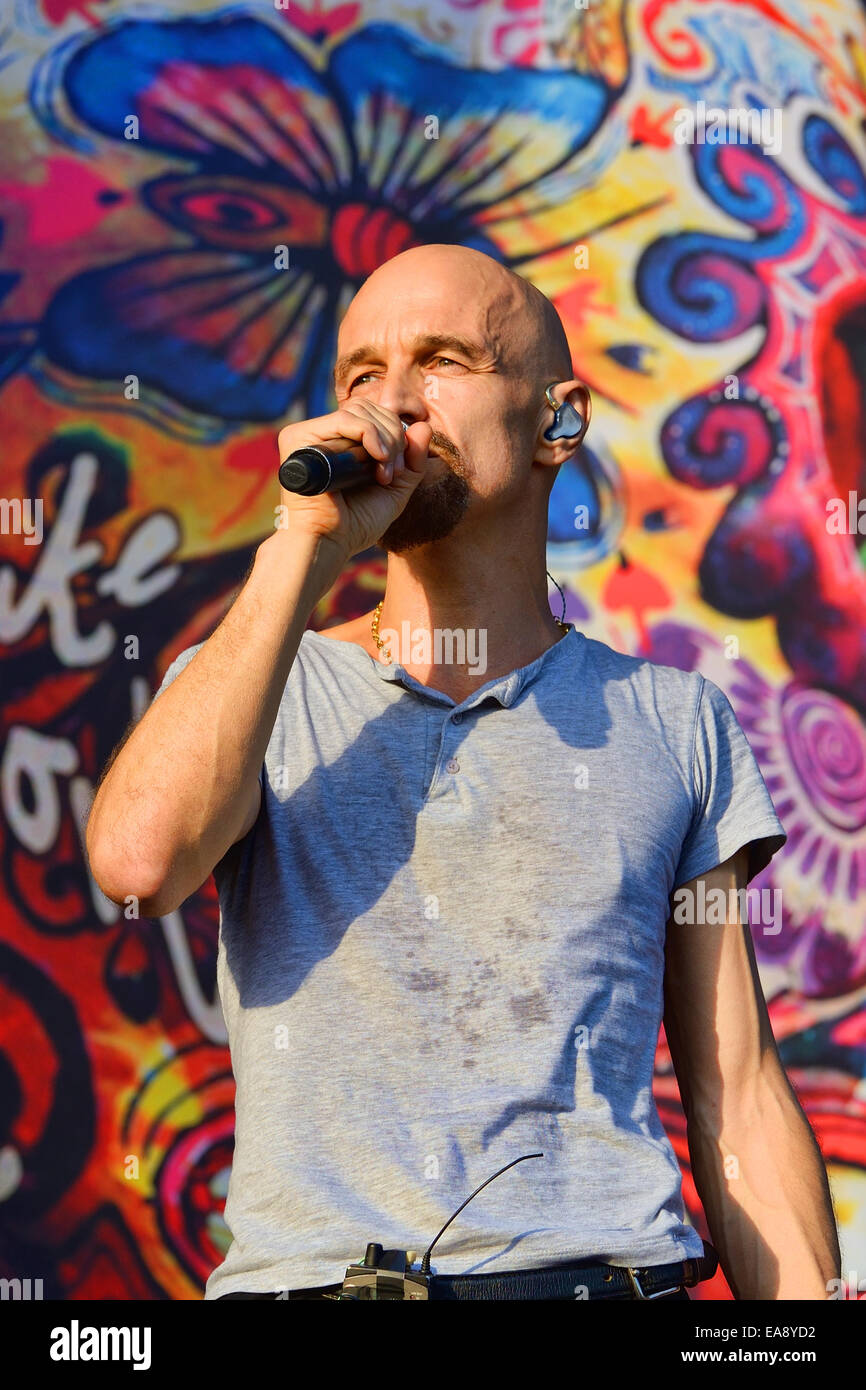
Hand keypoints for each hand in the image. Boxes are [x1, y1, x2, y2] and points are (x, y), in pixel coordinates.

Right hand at [274, 401, 435, 565]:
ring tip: (383, 473)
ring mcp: (309, 434)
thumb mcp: (395, 490)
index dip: (395, 434)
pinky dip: (369, 433)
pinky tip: (377, 458)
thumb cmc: (356, 524)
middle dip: (393, 436)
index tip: (398, 471)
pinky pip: (344, 419)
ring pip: (359, 410)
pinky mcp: (298, 437)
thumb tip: (424, 425)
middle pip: (368, 408)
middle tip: (392, 473)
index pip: (374, 414)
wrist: (328, 544)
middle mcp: (324, 434)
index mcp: (341, 442)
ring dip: (384, 438)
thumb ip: (413, 460)